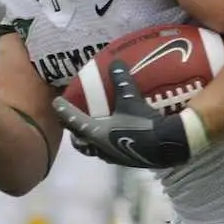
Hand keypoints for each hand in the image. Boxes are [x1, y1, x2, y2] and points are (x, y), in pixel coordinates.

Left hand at [51, 60, 193, 168]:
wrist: (167, 147)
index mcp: (96, 133)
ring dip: (90, 141)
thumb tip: (116, 62)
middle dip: (75, 133)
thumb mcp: (131, 100)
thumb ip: (121, 81)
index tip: (56, 103)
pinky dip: (107, 145)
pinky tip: (116, 138)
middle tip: (74, 123)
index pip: (74, 120)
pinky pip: (110, 153)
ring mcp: (113, 157)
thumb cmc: (144, 124)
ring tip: (93, 131)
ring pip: (94, 150)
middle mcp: (100, 148)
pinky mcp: (127, 160)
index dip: (65, 111)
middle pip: (80, 142)